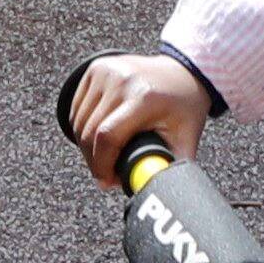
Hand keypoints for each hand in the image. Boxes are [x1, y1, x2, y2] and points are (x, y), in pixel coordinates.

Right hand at [65, 53, 213, 188]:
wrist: (182, 73)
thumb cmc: (184, 107)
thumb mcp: (185, 138)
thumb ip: (170, 168)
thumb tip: (155, 195)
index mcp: (144, 97)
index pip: (108, 136)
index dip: (102, 165)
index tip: (106, 181)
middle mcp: (122, 80)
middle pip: (89, 131)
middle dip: (94, 161)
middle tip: (106, 175)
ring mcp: (106, 70)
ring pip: (79, 121)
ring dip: (86, 146)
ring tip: (106, 156)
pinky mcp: (96, 67)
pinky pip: (77, 108)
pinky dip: (82, 127)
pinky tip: (98, 136)